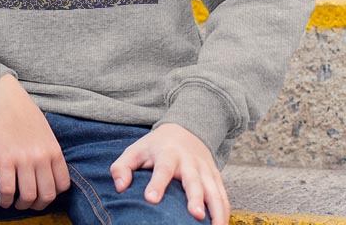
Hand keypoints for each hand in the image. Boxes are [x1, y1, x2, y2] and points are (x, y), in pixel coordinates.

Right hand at [0, 74, 70, 210]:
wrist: (0, 95)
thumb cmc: (20, 109)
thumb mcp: (44, 129)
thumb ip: (48, 149)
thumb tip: (47, 169)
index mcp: (54, 149)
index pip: (62, 185)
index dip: (53, 195)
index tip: (42, 195)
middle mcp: (41, 157)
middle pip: (46, 195)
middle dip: (37, 205)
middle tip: (28, 204)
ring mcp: (23, 159)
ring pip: (28, 197)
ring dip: (20, 205)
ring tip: (14, 202)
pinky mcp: (4, 160)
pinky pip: (7, 190)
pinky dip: (5, 200)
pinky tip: (2, 200)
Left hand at [109, 123, 229, 224]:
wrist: (186, 129)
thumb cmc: (156, 147)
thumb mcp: (136, 150)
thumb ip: (122, 167)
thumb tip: (120, 187)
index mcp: (167, 153)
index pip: (162, 168)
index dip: (157, 184)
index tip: (151, 199)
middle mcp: (189, 162)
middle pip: (193, 181)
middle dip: (195, 198)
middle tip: (194, 215)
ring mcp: (205, 170)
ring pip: (214, 190)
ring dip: (217, 210)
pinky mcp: (216, 177)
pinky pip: (223, 196)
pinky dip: (225, 212)